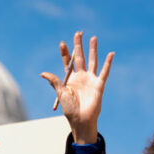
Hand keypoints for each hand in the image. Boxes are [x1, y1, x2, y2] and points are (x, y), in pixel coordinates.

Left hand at [40, 31, 114, 145]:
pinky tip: (111, 54)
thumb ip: (54, 81)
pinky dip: (108, 63)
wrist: (81, 120)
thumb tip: (42, 73)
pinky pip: (104, 72)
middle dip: (78, 46)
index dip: (65, 53)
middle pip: (80, 58)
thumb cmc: (70, 109)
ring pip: (92, 61)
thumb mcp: (60, 93)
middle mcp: (81, 77)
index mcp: (70, 79)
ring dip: (92, 50)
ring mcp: (90, 80)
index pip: (68, 62)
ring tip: (93, 38)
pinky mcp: (99, 85)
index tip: (62, 43)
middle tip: (78, 33)